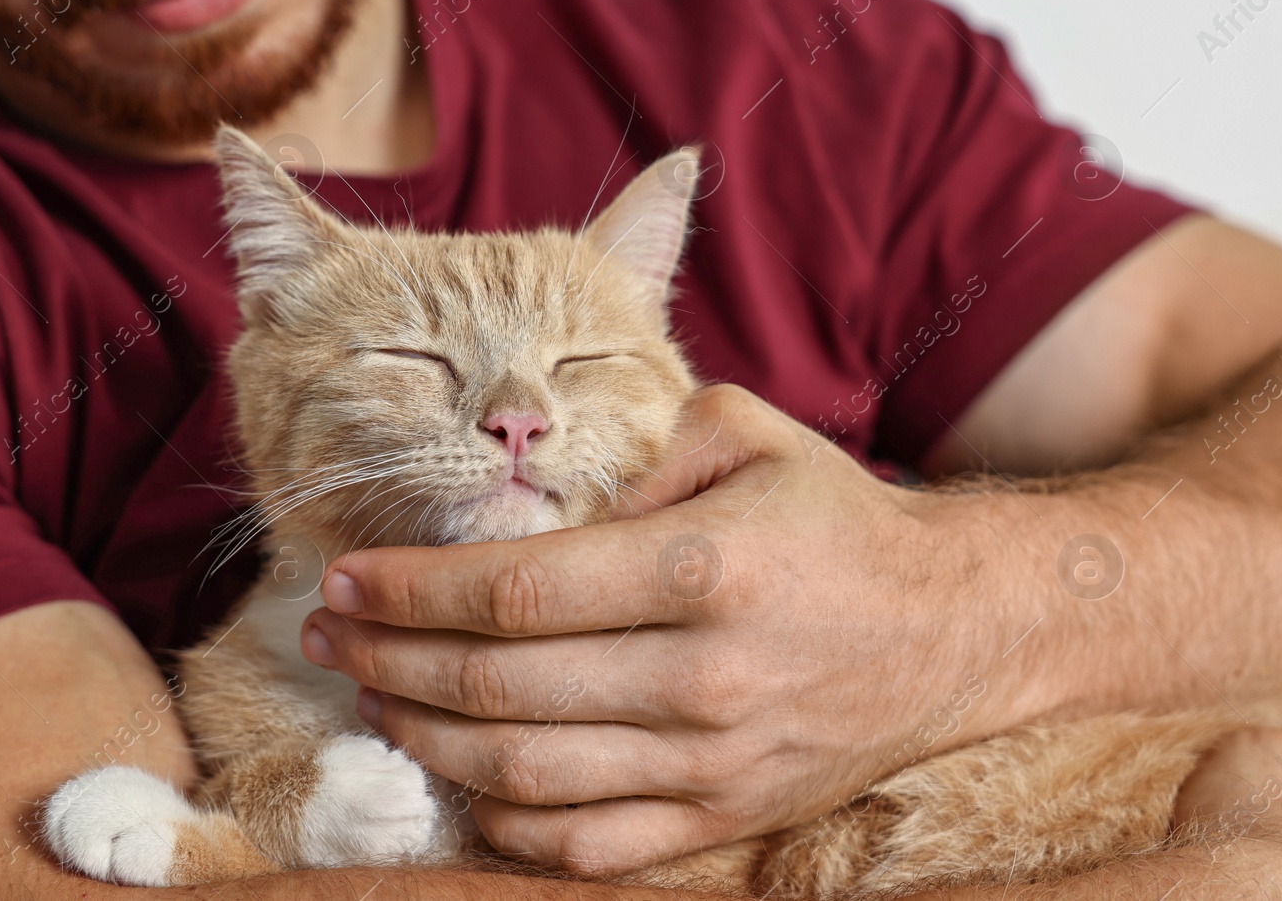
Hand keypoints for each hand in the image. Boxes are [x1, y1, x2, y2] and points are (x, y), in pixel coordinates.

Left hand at [299, 385, 1030, 873]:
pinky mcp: (723, 817)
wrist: (953, 628)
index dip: (410, 591)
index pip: (514, 591)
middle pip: (498, 685)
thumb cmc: (833, 520)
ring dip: (425, 736)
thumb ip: (638, 445)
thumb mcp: (747, 434)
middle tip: (328, 637)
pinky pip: (584, 845)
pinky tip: (456, 773)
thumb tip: (531, 489)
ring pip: (524, 774)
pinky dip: (502, 821)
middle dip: (388, 660)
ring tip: (372, 695)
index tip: (344, 580)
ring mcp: (712, 761)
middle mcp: (702, 675)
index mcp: (701, 568)